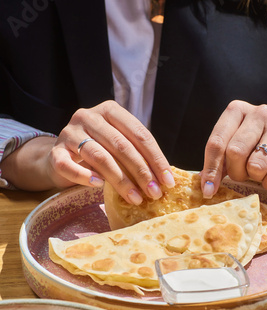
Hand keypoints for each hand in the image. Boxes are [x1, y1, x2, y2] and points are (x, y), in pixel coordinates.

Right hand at [3, 101, 174, 199]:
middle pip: (121, 146)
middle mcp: (89, 116)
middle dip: (142, 172)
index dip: (156, 159)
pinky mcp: (55, 152)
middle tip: (155, 193)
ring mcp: (69, 133)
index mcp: (110, 111)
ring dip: (120, 180)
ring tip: (135, 198)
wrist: (60, 157)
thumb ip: (136, 154)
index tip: (168, 181)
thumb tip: (164, 179)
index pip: (140, 134)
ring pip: (99, 156)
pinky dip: (85, 177)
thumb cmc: (97, 152)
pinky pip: (70, 166)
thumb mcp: (117, 146)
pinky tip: (99, 186)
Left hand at [200, 100, 266, 196]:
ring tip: (258, 171)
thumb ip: (218, 162)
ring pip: (255, 165)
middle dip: (235, 172)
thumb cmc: (255, 149)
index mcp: (236, 110)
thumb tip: (206, 186)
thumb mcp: (233, 148)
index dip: (211, 169)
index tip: (207, 190)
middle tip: (241, 174)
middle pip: (235, 152)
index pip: (217, 142)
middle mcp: (259, 113)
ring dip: (254, 177)